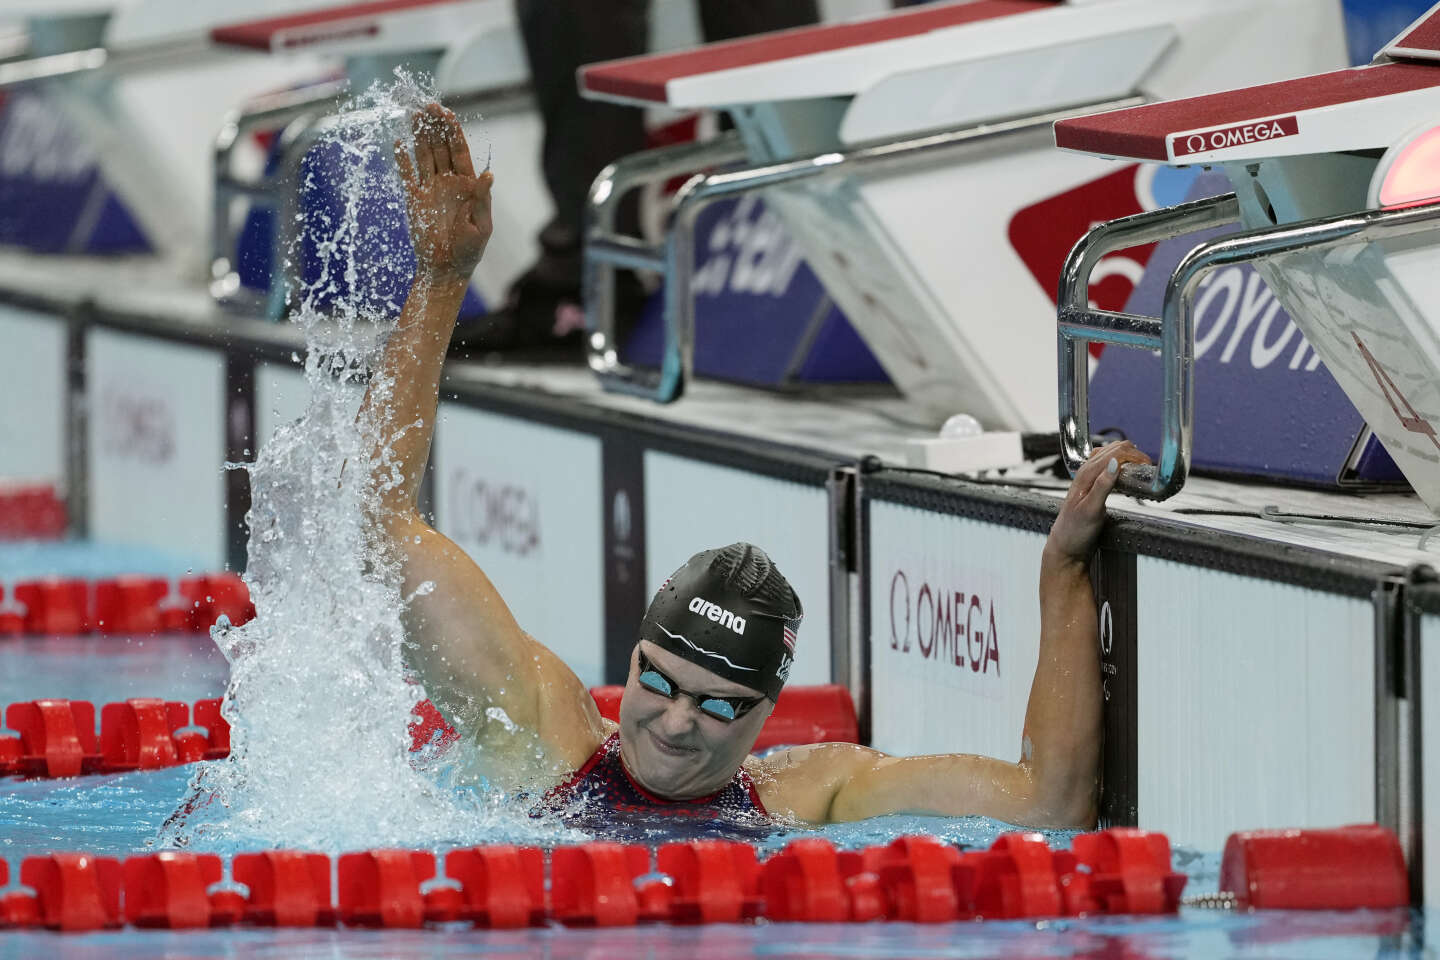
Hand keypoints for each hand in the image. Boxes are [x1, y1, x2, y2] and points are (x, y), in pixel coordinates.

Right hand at [395, 103, 492, 287]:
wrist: (446, 268)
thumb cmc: (470, 250)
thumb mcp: (481, 225)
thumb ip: (482, 198)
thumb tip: (489, 174)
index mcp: (468, 185)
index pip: (460, 151)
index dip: (453, 131)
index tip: (446, 113)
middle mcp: (449, 181)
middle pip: (440, 147)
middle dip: (435, 126)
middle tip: (427, 106)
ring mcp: (430, 188)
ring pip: (424, 155)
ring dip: (419, 135)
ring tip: (414, 114)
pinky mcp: (414, 199)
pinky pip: (407, 175)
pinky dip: (402, 159)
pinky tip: (398, 142)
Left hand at [1044, 441, 1149, 564]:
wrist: (1066, 545)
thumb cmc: (1075, 531)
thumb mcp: (1092, 510)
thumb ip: (1103, 486)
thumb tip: (1115, 463)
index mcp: (1086, 475)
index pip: (1114, 453)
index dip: (1134, 456)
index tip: (1148, 465)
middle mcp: (1085, 472)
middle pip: (1114, 448)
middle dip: (1133, 453)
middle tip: (1147, 467)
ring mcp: (1087, 476)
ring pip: (1110, 453)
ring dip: (1127, 455)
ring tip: (1141, 467)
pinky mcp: (1091, 483)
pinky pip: (1106, 463)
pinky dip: (1120, 461)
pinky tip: (1126, 470)